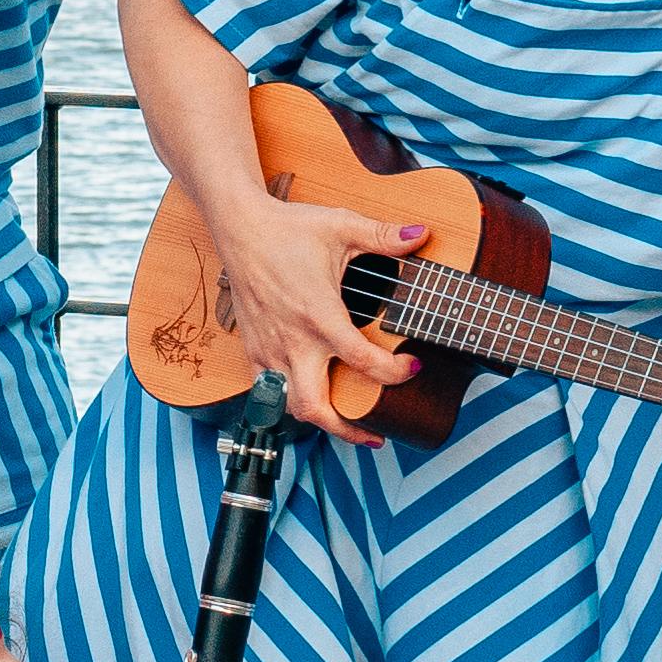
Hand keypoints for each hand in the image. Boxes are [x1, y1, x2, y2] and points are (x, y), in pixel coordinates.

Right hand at [205, 181, 418, 440]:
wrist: (240, 229)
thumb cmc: (289, 228)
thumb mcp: (341, 226)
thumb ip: (383, 235)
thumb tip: (421, 233)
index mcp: (319, 314)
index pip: (362, 360)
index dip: (394, 372)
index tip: (413, 366)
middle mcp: (293, 340)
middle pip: (316, 407)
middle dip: (348, 429)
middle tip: (375, 435)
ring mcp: (271, 348)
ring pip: (290, 406)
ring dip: (319, 419)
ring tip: (346, 421)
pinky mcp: (255, 349)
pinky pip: (270, 390)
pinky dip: (291, 400)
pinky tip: (313, 394)